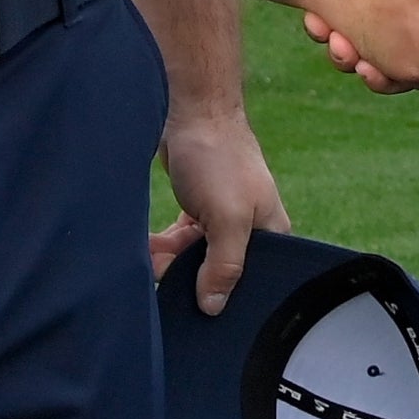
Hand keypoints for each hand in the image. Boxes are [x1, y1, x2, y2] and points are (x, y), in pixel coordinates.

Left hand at [151, 107, 289, 312]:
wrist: (193, 110)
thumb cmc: (220, 158)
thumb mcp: (228, 218)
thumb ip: (224, 265)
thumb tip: (214, 308)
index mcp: (271, 233)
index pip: (255, 282)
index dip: (227, 296)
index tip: (196, 302)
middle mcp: (250, 229)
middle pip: (219, 273)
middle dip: (188, 277)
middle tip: (162, 270)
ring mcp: (222, 219)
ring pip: (194, 259)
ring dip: (169, 260)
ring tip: (149, 253)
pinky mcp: (198, 209)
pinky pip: (180, 241)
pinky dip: (163, 245)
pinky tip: (147, 245)